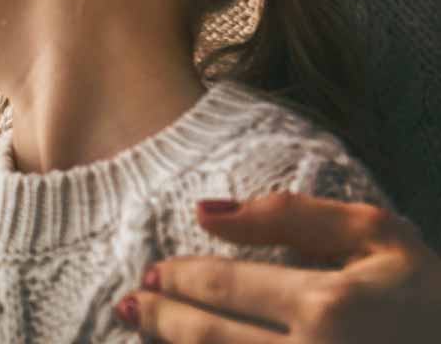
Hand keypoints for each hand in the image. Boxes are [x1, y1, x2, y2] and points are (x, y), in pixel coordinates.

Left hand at [116, 193, 440, 341]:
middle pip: (208, 339)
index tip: (154, 273)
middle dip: (161, 319)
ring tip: (145, 331)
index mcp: (328, 306)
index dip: (179, 279)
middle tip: (132, 304)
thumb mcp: (378, 237)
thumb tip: (204, 212)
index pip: (223, 288)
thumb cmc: (429, 298)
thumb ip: (291, 216)